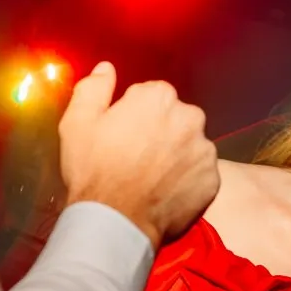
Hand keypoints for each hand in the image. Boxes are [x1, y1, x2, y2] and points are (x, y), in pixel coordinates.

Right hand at [59, 63, 219, 247]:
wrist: (116, 221)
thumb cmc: (94, 170)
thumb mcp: (78, 122)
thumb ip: (94, 88)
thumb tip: (106, 69)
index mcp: (159, 97)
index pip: (152, 96)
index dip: (135, 115)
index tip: (123, 135)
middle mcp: (190, 117)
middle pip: (176, 118)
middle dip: (161, 131)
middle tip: (137, 157)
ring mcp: (205, 149)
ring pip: (191, 145)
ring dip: (177, 155)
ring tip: (152, 177)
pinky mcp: (213, 179)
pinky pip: (201, 173)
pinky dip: (188, 180)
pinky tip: (166, 191)